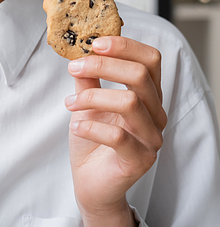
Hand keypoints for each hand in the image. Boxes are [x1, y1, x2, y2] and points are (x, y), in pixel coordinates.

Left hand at [64, 36, 166, 226]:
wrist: (90, 183)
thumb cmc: (93, 139)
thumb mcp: (87, 102)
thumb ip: (88, 77)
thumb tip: (80, 51)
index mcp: (148, 95)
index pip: (150, 59)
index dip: (125, 46)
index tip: (94, 43)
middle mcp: (156, 114)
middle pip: (140, 76)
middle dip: (103, 66)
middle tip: (74, 68)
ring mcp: (151, 138)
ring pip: (130, 102)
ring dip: (93, 97)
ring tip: (70, 104)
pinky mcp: (140, 160)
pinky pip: (118, 136)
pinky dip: (91, 126)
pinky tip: (76, 126)